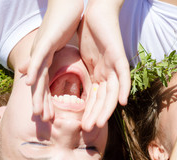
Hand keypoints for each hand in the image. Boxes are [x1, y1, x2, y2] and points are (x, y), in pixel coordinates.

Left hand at [20, 0, 82, 120]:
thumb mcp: (65, 47)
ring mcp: (42, 49)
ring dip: (37, 94)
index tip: (52, 115)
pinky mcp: (45, 41)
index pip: (48, 83)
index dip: (49, 100)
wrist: (67, 3)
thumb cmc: (68, 23)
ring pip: (38, 75)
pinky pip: (38, 58)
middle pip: (40, 84)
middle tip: (44, 119)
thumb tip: (60, 71)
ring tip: (37, 112)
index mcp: (48, 59)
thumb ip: (61, 61)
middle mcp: (42, 56)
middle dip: (42, 102)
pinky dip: (33, 71)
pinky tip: (30, 83)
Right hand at [78, 0, 129, 130]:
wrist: (97, 13)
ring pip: (113, 93)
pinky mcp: (120, 58)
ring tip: (99, 123)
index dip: (88, 112)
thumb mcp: (79, 58)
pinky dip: (124, 89)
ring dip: (107, 108)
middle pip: (103, 99)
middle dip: (95, 114)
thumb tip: (51, 83)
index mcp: (98, 76)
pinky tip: (122, 102)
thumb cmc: (87, 33)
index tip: (79, 125)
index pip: (94, 98)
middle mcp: (107, 75)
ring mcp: (114, 67)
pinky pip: (124, 76)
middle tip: (87, 129)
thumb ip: (73, 72)